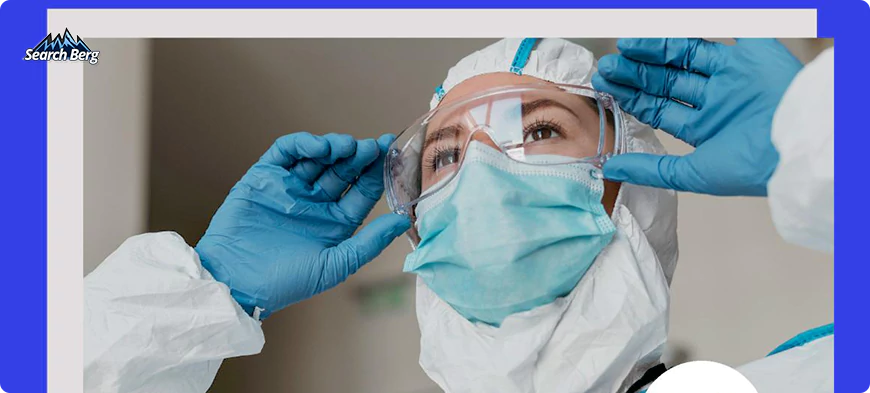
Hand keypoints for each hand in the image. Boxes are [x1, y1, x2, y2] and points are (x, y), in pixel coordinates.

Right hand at [195, 132, 410, 317]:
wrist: (235, 281)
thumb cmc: (285, 282)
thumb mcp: (335, 265)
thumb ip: (369, 242)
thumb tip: (402, 219)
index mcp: (335, 221)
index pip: (362, 190)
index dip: (377, 172)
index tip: (392, 155)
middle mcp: (314, 202)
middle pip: (343, 169)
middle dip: (359, 156)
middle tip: (372, 147)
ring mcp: (290, 187)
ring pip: (318, 157)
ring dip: (335, 147)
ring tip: (347, 147)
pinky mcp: (264, 177)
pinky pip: (286, 152)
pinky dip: (304, 143)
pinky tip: (319, 146)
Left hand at [592, 38, 803, 195]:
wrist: (798, 147)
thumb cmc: (752, 168)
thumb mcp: (692, 173)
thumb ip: (651, 168)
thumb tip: (609, 168)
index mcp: (706, 128)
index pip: (660, 107)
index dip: (632, 96)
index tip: (606, 86)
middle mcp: (718, 99)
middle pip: (668, 80)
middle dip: (637, 73)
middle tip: (609, 67)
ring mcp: (735, 75)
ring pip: (687, 54)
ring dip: (655, 49)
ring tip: (625, 46)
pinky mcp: (756, 52)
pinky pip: (735, 29)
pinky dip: (708, 21)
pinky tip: (669, 21)